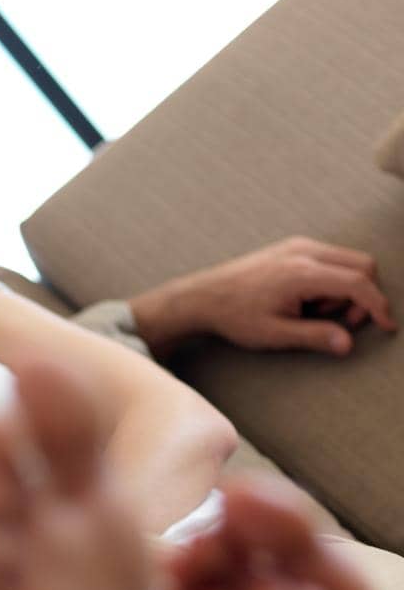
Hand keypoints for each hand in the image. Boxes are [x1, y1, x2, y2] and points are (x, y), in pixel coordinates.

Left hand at [131, 237, 396, 357]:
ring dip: (344, 289)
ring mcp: (300, 245)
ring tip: (311, 313)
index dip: (377, 306)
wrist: (204, 296)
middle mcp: (305, 251)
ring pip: (349, 261)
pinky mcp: (294, 246)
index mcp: (303, 273)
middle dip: (362, 297)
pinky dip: (331, 280)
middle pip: (362, 265)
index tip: (387, 326)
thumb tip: (348, 344)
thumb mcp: (275, 334)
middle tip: (338, 324)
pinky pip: (331, 259)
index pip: (358, 283)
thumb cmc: (236, 317)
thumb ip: (314, 337)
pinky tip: (306, 300)